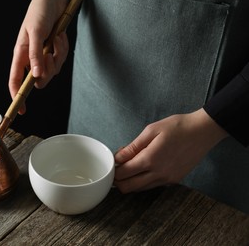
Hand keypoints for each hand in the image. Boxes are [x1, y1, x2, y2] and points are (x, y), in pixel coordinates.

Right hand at [8, 0, 69, 114]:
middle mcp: (31, 57)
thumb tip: (35, 76)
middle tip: (50, 55)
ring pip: (53, 70)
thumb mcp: (35, 31)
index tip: (21, 110)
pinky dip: (63, 49)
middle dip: (48, 70)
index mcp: (21, 54)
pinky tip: (60, 36)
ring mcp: (44, 55)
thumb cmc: (39, 11)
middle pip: (39, 79)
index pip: (15, 80)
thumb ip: (35, 54)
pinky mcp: (55, 50)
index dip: (17, 96)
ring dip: (58, 55)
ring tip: (57, 39)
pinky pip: (61, 59)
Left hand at [113, 108, 228, 192]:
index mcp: (150, 159)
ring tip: (130, 166)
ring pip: (140, 189)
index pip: (123, 174)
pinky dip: (143, 181)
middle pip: (129, 187)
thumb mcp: (151, 130)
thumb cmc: (177, 127)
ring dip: (131, 181)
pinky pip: (153, 186)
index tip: (113, 163)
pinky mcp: (174, 180)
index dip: (114, 170)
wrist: (203, 131)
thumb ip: (133, 147)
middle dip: (119, 180)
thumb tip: (118, 157)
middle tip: (118, 168)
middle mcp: (158, 174)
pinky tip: (144, 168)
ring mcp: (168, 179)